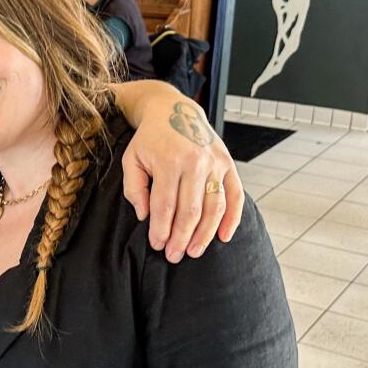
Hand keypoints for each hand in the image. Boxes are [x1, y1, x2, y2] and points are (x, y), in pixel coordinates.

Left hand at [121, 97, 242, 262]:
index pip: (165, 205)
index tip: (157, 245)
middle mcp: (195, 161)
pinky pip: (235, 196)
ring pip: (214, 207)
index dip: (161, 229)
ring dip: (205, 234)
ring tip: (194, 252)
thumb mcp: (132, 159)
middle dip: (181, 237)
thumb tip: (145, 216)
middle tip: (174, 257)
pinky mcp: (228, 164)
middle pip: (190, 210)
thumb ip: (134, 188)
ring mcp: (215, 163)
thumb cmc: (149, 140)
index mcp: (168, 160)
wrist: (174, 110)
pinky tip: (223, 237)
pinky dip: (232, 218)